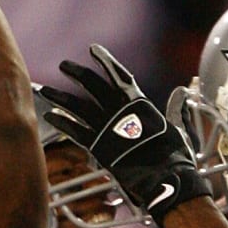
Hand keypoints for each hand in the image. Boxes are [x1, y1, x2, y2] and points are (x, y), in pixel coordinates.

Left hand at [40, 45, 211, 225]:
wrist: (165, 177)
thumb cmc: (175, 155)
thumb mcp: (178, 127)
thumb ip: (177, 109)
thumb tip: (182, 92)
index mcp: (139, 103)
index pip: (119, 75)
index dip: (106, 61)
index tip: (94, 50)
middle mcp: (119, 110)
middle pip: (93, 85)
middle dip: (77, 73)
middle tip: (64, 65)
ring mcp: (107, 128)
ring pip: (77, 106)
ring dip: (59, 97)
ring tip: (44, 90)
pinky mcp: (98, 146)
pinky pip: (74, 131)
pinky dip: (61, 122)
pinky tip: (50, 115)